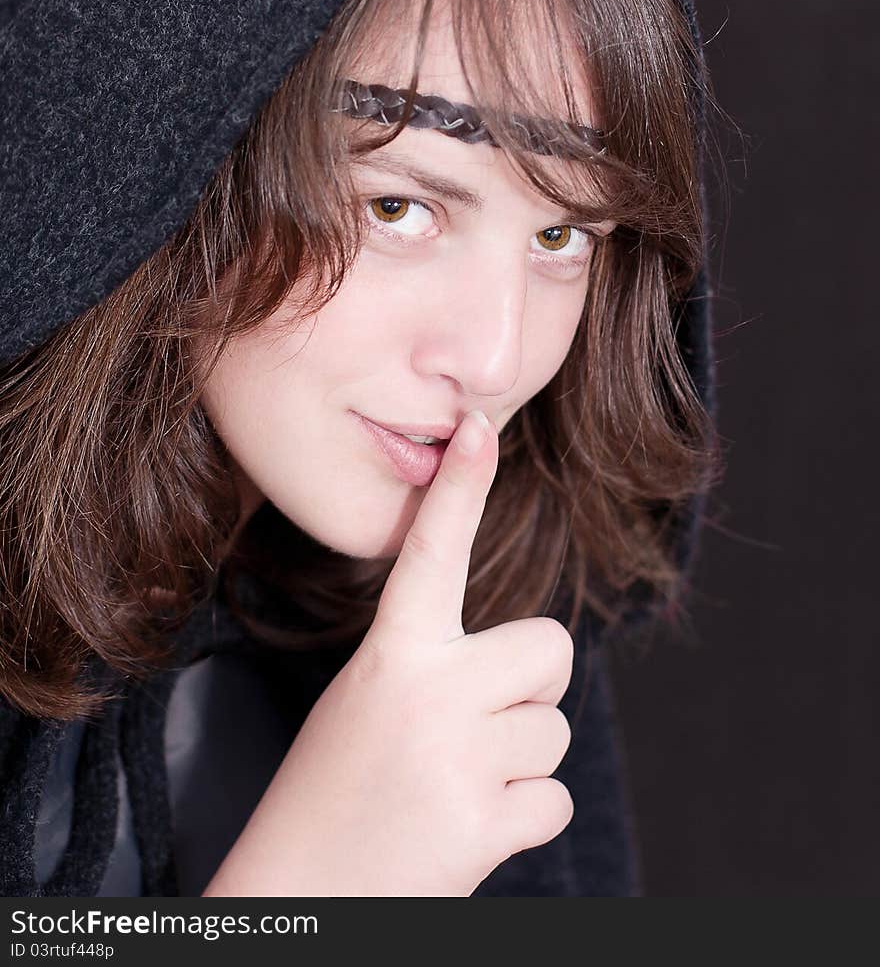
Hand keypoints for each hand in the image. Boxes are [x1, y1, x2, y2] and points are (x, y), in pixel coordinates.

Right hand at [202, 409, 574, 895]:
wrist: (302, 898)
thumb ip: (436, 668)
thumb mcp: (366, 705)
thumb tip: (534, 659)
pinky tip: (468, 829)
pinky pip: (554, 797)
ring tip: (454, 786)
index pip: (430, 553)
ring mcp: (457, 757)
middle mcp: (427, 693)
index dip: (459, 488)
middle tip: (480, 723)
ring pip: (554, 731)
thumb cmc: (334, 793)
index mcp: (389, 655)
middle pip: (549, 649)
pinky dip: (523, 816)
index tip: (478, 427)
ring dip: (519, 761)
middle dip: (531, 686)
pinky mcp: (483, 823)